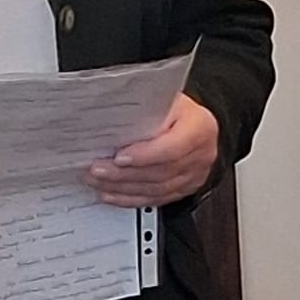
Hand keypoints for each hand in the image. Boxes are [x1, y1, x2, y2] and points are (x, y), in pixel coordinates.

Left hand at [86, 94, 220, 206]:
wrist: (189, 119)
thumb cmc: (173, 107)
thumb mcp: (162, 100)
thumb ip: (144, 112)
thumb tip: (108, 117)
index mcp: (200, 127)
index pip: (172, 148)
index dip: (144, 156)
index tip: (118, 158)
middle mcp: (202, 153)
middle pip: (161, 172)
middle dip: (124, 174)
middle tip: (97, 170)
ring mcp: (195, 174)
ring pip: (156, 189)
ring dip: (122, 187)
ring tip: (99, 181)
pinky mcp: (185, 188)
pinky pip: (156, 199)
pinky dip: (130, 198)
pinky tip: (112, 194)